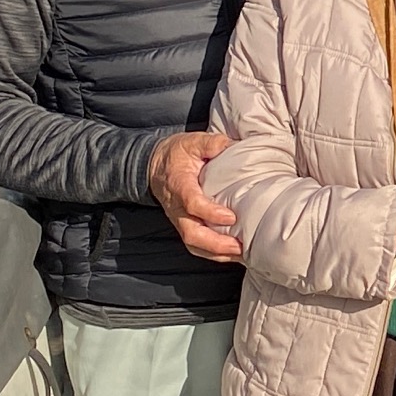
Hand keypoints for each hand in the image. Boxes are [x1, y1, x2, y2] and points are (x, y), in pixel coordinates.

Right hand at [156, 129, 242, 260]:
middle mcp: (177, 207)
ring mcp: (179, 219)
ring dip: (216, 253)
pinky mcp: (184, 225)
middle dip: (216, 243)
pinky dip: (213, 253)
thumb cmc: (177, 153)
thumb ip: (212, 143)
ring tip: (241, 254)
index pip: (191, 203)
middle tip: (240, 245)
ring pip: (193, 243)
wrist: (154, 164)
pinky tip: (233, 254)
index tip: (231, 217)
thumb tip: (233, 145)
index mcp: (179, 184)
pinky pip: (196, 245)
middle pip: (191, 233)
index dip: (210, 213)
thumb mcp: (192, 141)